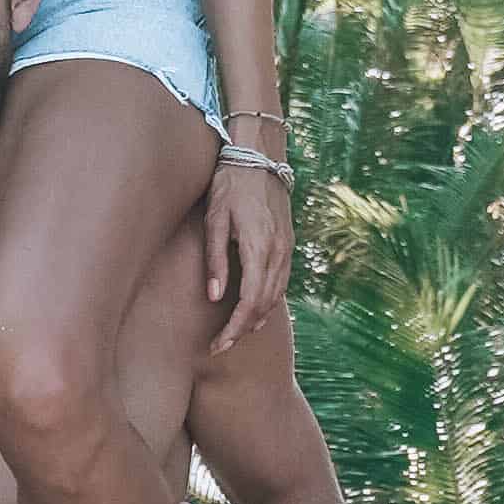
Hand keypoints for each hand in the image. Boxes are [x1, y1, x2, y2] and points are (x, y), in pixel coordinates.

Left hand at [201, 146, 290, 347]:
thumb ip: (215, 260)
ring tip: (234, 335)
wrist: (259, 156)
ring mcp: (287, 248)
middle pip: (265, 304)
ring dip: (256, 319)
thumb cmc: (230, 184)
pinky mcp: (288, 243)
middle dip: (242, 330)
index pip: (250, 301)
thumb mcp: (215, 219)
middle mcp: (279, 251)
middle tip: (220, 346)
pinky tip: (254, 310)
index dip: (234, 328)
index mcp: (259, 246)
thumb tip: (215, 297)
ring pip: (276, 296)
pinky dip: (268, 302)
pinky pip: (281, 282)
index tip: (218, 345)